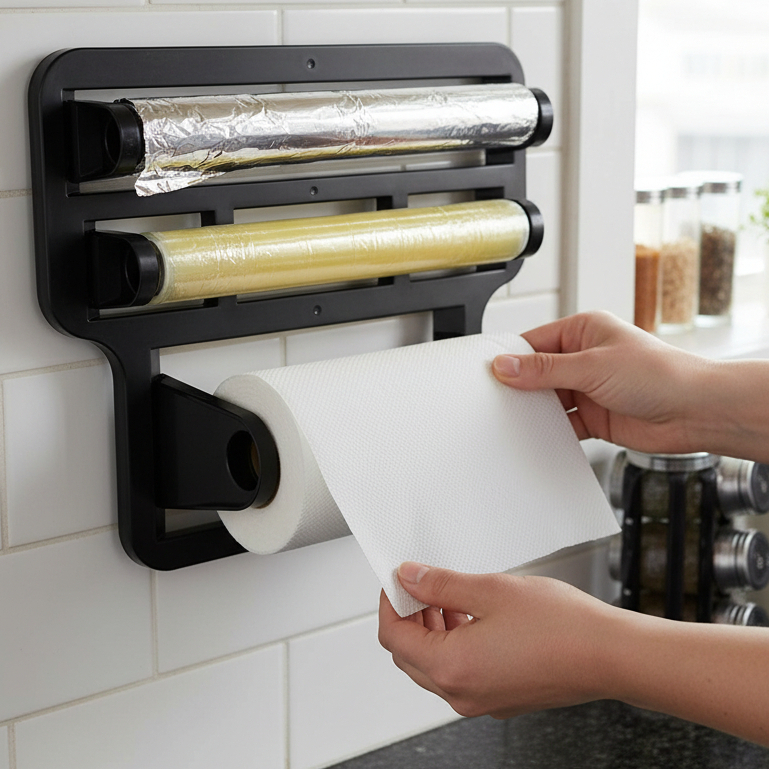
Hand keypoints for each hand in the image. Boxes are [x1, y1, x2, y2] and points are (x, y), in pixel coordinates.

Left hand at [378, 562, 613, 718]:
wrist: (610, 656)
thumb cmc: (560, 627)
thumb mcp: (489, 590)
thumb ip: (440, 585)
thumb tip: (408, 578)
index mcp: (451, 667)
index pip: (394, 636)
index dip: (390, 603)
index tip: (397, 580)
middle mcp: (461, 693)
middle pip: (409, 655)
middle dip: (409, 617)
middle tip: (420, 585)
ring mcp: (481, 701)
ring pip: (433, 666)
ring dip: (431, 631)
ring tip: (447, 597)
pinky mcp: (500, 699)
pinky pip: (460, 674)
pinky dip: (454, 645)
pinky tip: (471, 618)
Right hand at [491, 310, 713, 454]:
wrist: (696, 412)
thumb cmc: (660, 374)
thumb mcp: (592, 366)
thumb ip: (545, 370)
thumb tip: (505, 365)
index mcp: (583, 331)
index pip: (534, 343)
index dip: (510, 358)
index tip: (487, 372)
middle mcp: (584, 358)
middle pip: (538, 373)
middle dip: (519, 388)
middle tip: (494, 400)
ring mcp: (589, 389)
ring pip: (549, 401)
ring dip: (535, 412)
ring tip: (512, 421)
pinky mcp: (595, 418)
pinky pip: (563, 425)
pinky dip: (550, 432)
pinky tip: (538, 437)